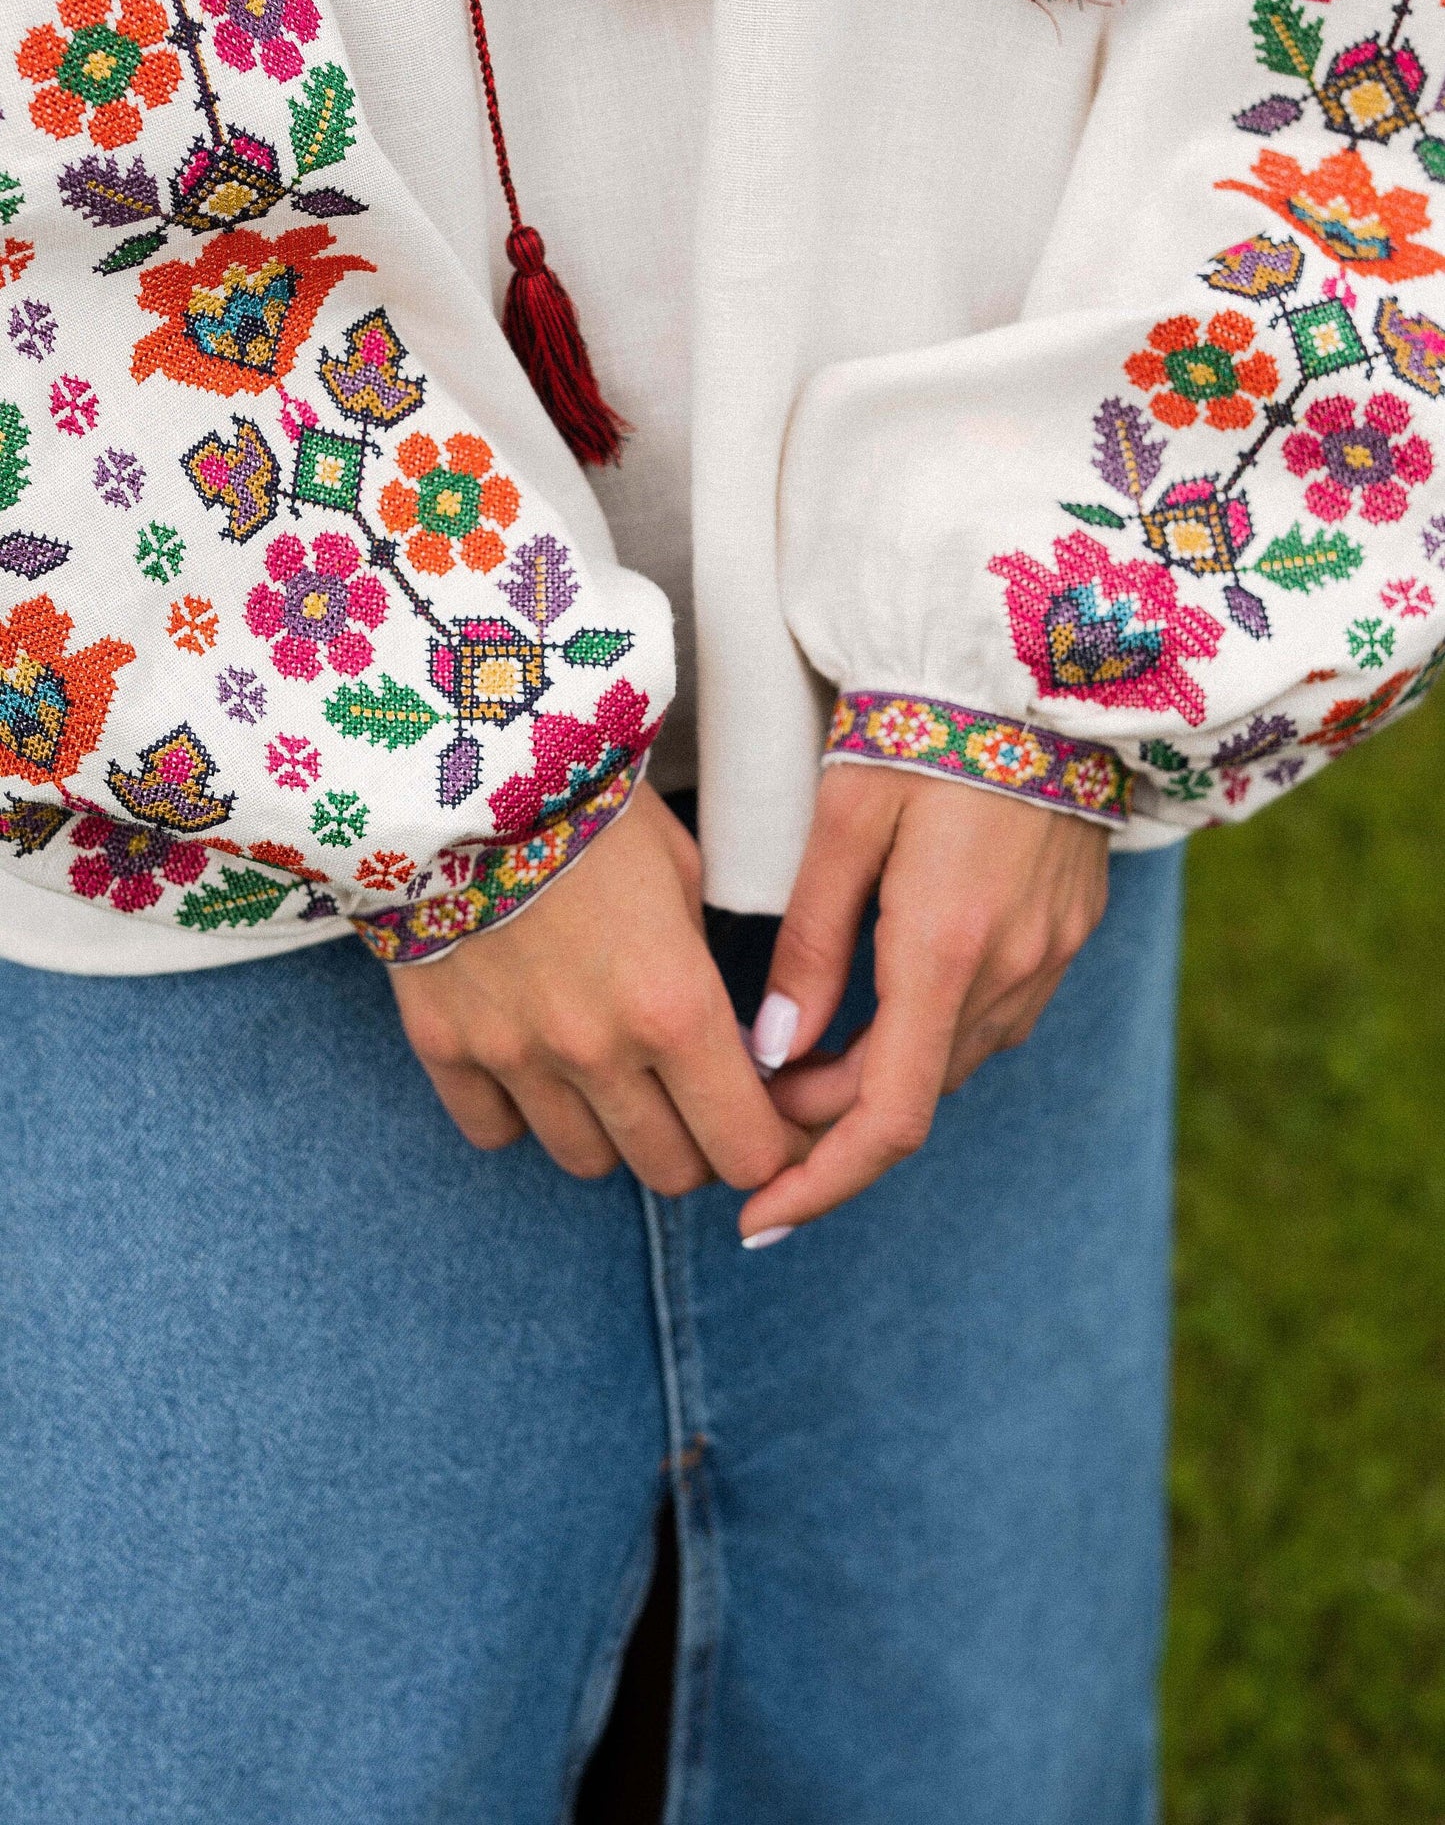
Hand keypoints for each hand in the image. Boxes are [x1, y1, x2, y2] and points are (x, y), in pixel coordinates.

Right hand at [388, 781, 804, 1197]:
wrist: (454, 763)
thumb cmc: (586, 801)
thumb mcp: (680, 872)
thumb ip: (700, 970)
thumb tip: (722, 1045)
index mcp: (675, 1005)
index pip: (745, 1147)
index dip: (769, 1148)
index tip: (769, 1127)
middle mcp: (598, 1050)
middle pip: (670, 1171)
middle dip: (698, 1145)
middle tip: (694, 1099)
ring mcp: (514, 1057)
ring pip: (586, 1161)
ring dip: (613, 1133)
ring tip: (612, 1076)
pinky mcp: (444, 1046)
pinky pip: (495, 1132)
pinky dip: (522, 1112)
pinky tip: (533, 1061)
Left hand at [736, 765, 1109, 1238]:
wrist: (1042, 664)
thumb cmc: (923, 723)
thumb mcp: (842, 823)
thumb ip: (809, 945)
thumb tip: (773, 1055)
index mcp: (945, 947)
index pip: (886, 1119)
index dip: (819, 1181)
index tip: (758, 1215)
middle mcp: (1010, 969)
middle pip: (914, 1099)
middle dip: (830, 1125)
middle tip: (755, 1108)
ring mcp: (1052, 955)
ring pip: (954, 1063)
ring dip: (881, 1081)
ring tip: (805, 1062)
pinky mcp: (1069, 931)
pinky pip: (993, 1018)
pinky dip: (929, 1038)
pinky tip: (883, 1010)